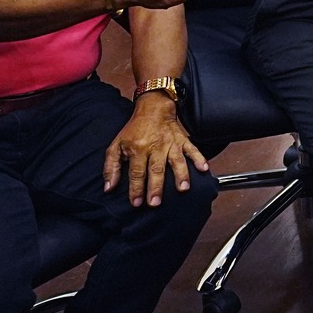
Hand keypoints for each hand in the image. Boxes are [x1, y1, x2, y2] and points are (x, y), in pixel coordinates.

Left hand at [103, 92, 208, 206]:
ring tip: (183, 188)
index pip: (136, 172)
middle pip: (156, 169)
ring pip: (176, 160)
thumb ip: (111, 167)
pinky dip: (199, 158)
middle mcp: (155, 147)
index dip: (136, 188)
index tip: (136, 203)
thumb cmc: (133, 130)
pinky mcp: (183, 140)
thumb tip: (109, 188)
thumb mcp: (116, 145)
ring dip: (180, 174)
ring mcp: (171, 144)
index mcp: (137, 148)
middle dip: (156, 186)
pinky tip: (204, 168)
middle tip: (155, 202)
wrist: (153, 109)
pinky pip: (192, 149)